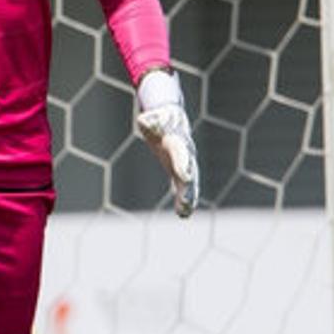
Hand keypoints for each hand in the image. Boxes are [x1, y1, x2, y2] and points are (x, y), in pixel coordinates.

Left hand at [135, 69, 198, 217]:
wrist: (171, 120)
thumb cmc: (160, 120)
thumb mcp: (152, 119)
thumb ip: (149, 121)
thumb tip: (143, 121)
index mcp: (179, 142)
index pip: (182, 155)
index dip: (183, 166)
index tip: (186, 178)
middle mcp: (186, 156)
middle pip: (189, 173)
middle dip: (188, 188)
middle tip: (186, 201)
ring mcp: (185, 165)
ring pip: (189, 184)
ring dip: (188, 198)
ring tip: (185, 212)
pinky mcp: (180, 172)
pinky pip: (183, 188)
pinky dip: (183, 200)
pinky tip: (183, 214)